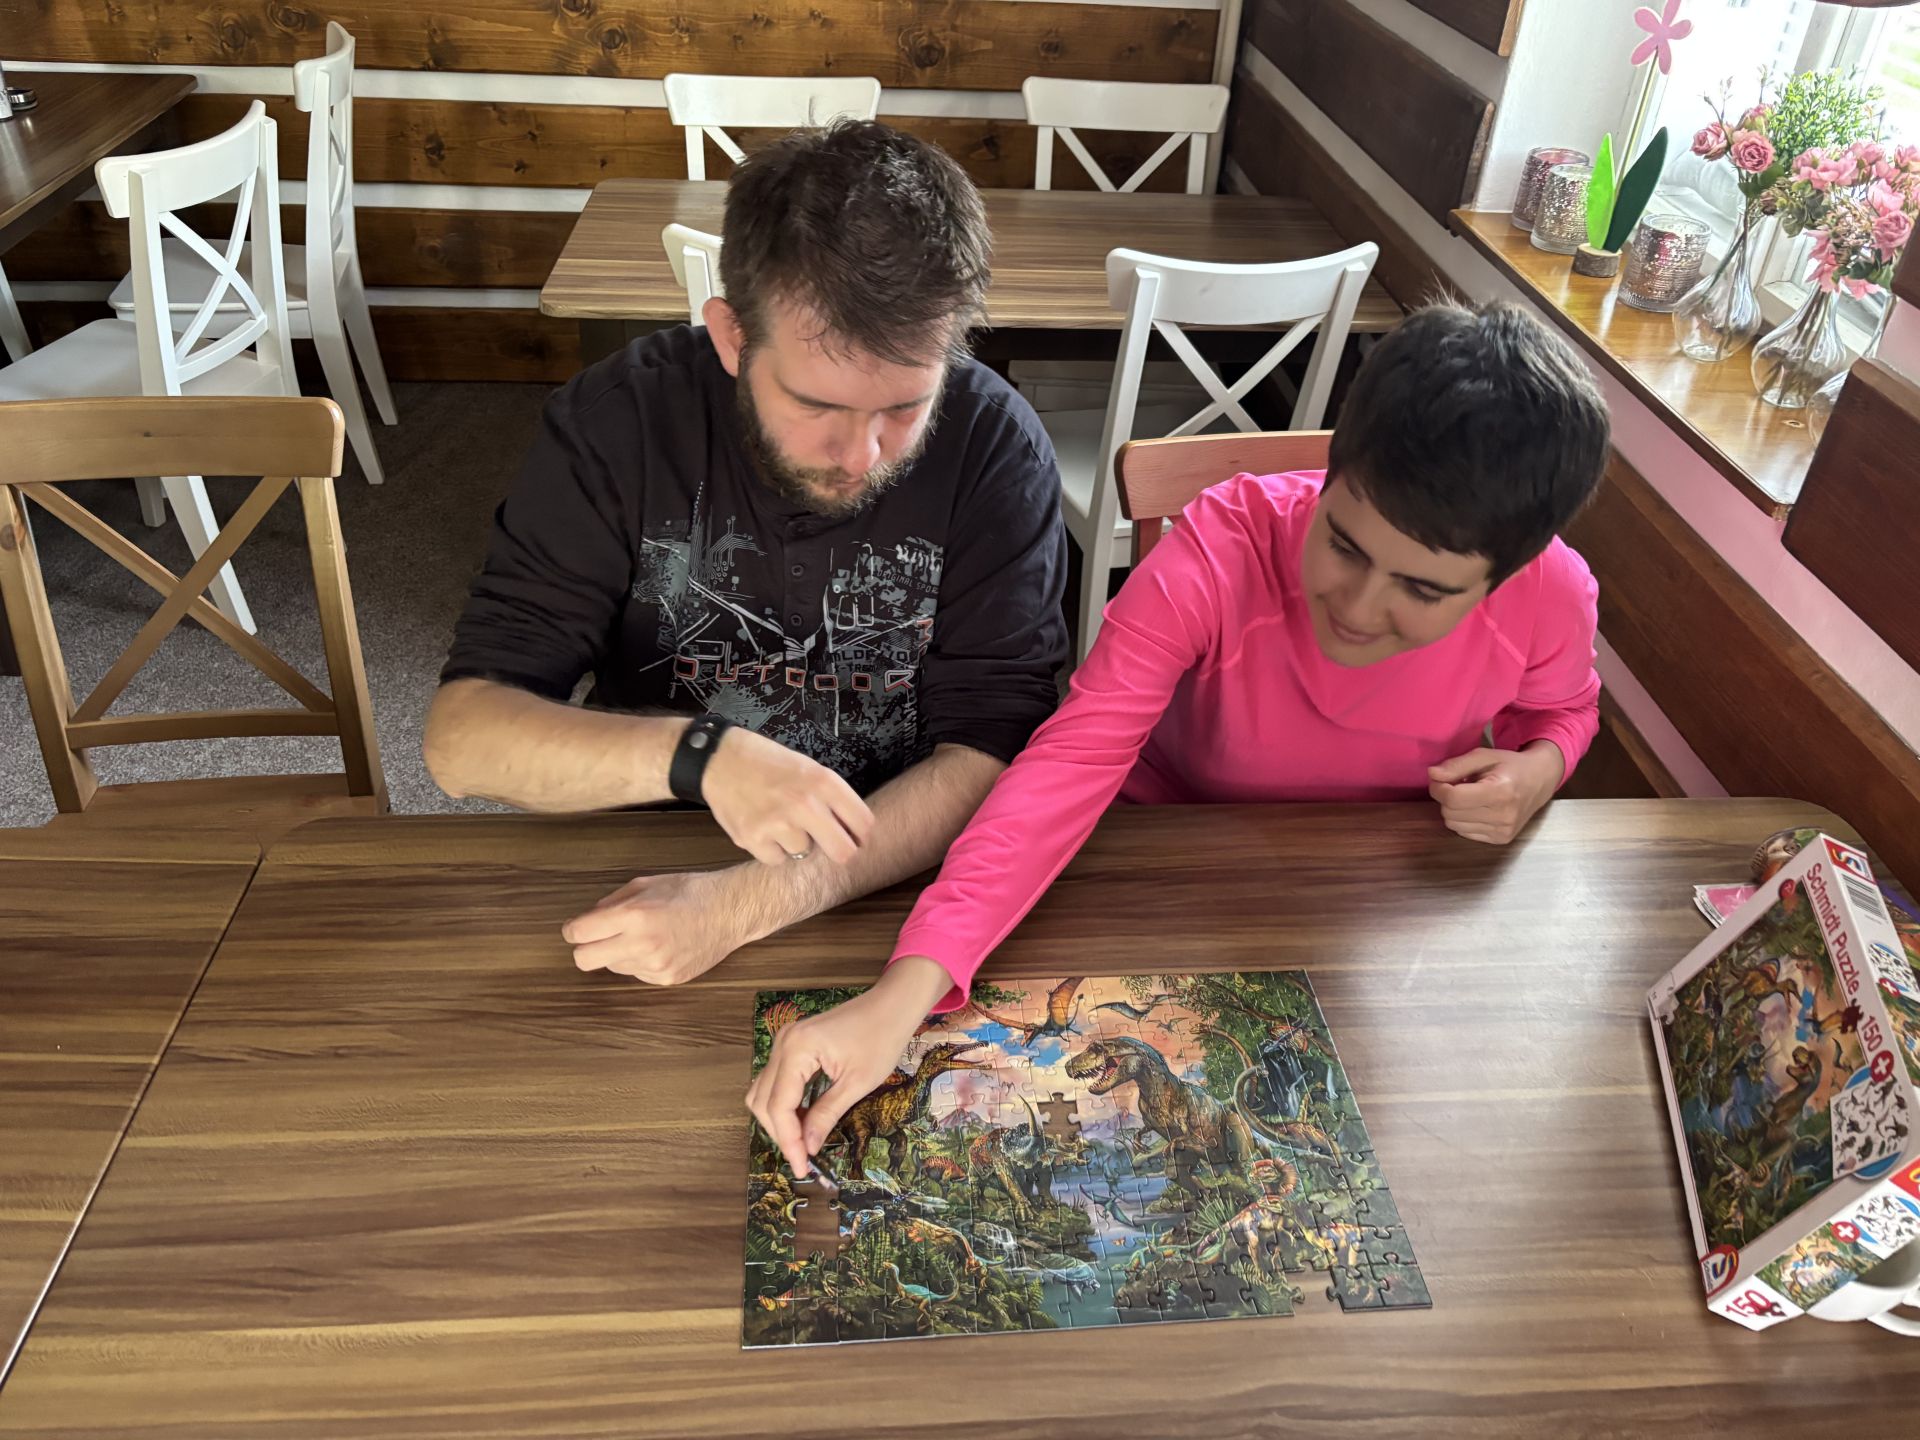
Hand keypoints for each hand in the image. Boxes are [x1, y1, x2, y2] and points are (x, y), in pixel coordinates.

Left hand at [562, 868, 744, 984]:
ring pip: (612, 967)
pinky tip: (660, 946)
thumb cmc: (689, 892)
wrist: (730, 911)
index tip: (576, 928)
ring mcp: (655, 965)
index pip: (579, 933)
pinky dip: (640, 961)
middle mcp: (642, 944)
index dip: (573, 930)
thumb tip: (587, 920)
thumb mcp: (645, 884)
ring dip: (617, 953)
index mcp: (634, 915)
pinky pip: (636, 974)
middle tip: (597, 937)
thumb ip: (611, 903)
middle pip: (585, 960)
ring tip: (643, 936)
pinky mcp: (666, 979)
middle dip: (585, 948)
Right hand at [698, 725, 874, 866]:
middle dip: (837, 851)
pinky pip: (777, 859)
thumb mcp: (809, 768)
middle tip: (826, 844)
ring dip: (795, 843)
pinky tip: (762, 827)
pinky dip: (771, 849)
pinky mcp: (753, 838)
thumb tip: (858, 832)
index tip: (854, 837)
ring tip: (779, 820)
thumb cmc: (768, 763)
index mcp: (824, 782)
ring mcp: (778, 823)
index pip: (864, 824)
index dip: (861, 834)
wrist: (720, 758)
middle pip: (843, 852)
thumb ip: (833, 798)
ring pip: (804, 853)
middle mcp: (804, 803)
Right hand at [744, 957, 953, 1175]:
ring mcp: (785, 1041)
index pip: (778, 1105)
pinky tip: (804, 1119)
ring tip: (803, 1141)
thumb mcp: (857, 1083)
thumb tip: (808, 1147)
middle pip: (763, 1100)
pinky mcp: (793, 1043)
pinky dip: (785, 1103)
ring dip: (779, 1119)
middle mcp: (783, 1043)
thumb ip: (827, 1115)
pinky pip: (776, 1080)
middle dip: (781, 1132)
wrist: (891, 1005)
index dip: (788, 1141)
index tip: (802, 1167)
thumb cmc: (881, 1039)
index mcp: (797, 1049)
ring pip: (764, 1091)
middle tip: (803, 1158)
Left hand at [1427, 743, 1563, 844]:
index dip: (1438, 787)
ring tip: (1468, 796)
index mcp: (1500, 792)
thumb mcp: (1484, 756)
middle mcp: (1503, 816)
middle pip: (1450, 813)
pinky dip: (1463, 820)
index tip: (1440, 778)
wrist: (1540, 781)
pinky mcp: (1501, 839)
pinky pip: (1464, 832)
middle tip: (1456, 785)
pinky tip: (1477, 808)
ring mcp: (1503, 831)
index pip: (1453, 798)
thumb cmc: (1510, 765)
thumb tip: (1432, 774)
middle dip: (1446, 798)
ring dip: (1453, 810)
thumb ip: (1456, 765)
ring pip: (1454, 825)